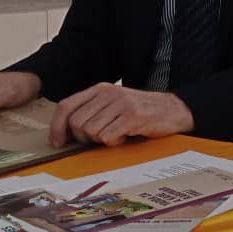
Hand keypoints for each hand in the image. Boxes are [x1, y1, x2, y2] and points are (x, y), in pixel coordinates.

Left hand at [50, 84, 194, 147]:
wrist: (175, 109)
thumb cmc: (142, 110)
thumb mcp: (114, 104)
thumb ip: (92, 111)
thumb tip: (65, 132)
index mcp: (101, 89)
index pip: (66, 106)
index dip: (57, 127)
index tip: (58, 142)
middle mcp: (109, 93)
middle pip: (77, 123)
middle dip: (84, 138)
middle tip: (100, 138)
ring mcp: (121, 104)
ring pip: (91, 132)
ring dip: (102, 140)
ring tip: (117, 134)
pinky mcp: (133, 117)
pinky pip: (109, 137)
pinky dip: (115, 143)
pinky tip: (125, 137)